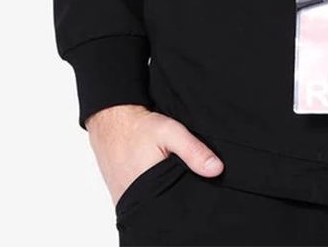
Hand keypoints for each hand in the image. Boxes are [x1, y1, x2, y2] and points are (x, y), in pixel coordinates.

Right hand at [86, 104, 224, 205]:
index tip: (201, 189)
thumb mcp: (170, 132)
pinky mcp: (122, 195)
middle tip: (186, 180)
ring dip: (165, 195)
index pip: (175, 206)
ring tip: (173, 178)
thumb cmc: (138, 127)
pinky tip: (159, 180)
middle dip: (178, 197)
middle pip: (165, 206)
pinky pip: (142, 200)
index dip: (189, 199)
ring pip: (153, 204)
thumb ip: (193, 150)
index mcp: (148, 190)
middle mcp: (134, 200)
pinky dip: (152, 193)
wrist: (110, 121)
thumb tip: (217, 169)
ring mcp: (126, 199)